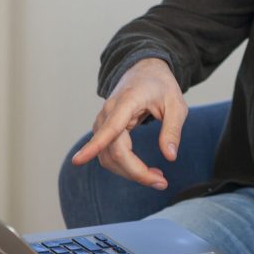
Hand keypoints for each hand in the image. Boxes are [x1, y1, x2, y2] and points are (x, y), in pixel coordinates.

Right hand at [71, 58, 186, 188]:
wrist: (144, 70)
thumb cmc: (161, 86)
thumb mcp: (176, 104)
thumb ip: (173, 130)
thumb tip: (170, 157)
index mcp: (127, 102)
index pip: (109, 128)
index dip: (94, 146)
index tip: (78, 160)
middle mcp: (109, 112)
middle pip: (113, 151)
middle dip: (135, 172)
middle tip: (161, 183)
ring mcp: (103, 122)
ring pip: (108, 157)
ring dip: (130, 172)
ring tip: (157, 177)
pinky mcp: (104, 130)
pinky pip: (109, 154)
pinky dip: (125, 166)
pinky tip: (143, 170)